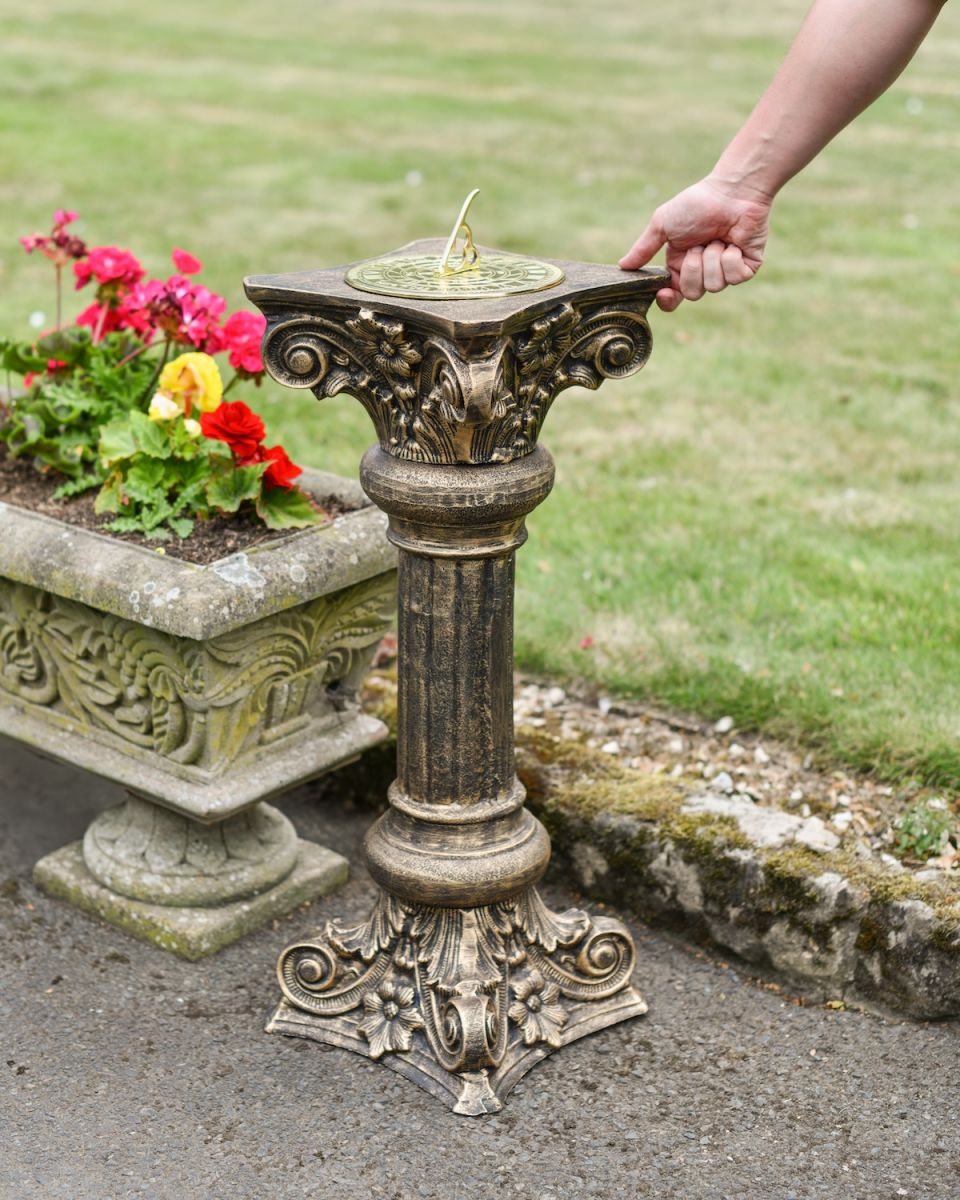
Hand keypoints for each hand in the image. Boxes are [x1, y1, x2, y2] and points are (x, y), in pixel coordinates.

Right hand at [619, 178, 770, 310]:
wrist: (731, 192)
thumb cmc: (696, 205)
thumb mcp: (662, 225)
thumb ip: (643, 248)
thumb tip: (622, 266)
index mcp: (681, 265)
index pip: (673, 297)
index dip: (668, 300)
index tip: (664, 293)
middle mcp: (703, 272)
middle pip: (692, 293)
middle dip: (693, 268)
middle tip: (698, 246)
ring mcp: (726, 271)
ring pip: (714, 286)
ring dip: (712, 259)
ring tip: (717, 238)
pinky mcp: (747, 268)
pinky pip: (735, 278)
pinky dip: (731, 259)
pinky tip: (733, 243)